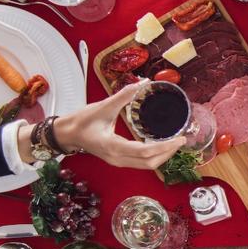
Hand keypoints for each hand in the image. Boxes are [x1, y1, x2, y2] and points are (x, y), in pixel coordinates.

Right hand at [54, 81, 184, 168]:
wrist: (66, 134)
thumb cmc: (81, 121)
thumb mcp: (103, 106)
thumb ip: (123, 95)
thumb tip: (143, 83)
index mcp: (113, 147)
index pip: (144, 152)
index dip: (165, 147)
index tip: (180, 139)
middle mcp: (117, 159)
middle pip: (150, 163)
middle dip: (168, 153)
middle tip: (182, 139)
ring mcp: (118, 162)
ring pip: (147, 166)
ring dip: (163, 156)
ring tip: (175, 142)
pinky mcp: (119, 160)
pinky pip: (141, 163)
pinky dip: (155, 156)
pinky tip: (162, 145)